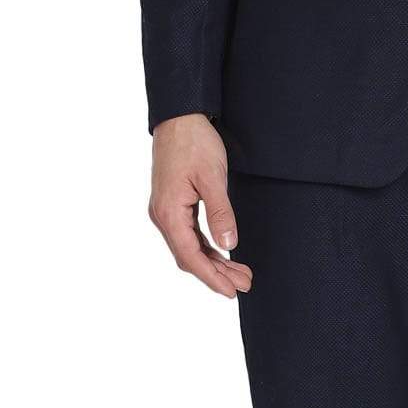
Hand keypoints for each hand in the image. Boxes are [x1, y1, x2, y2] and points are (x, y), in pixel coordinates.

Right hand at [148, 113, 252, 297]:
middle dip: (217, 273)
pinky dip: (205, 246)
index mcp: (169, 213)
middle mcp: (163, 216)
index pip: (191, 256)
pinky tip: (221, 251)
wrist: (179, 116)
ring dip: (213, 261)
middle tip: (244, 283)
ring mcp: (166, 210)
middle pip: (189, 256)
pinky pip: (188, 233)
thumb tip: (228, 245)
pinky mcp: (172, 202)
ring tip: (239, 272)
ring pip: (189, 246)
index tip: (231, 291)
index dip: (212, 278)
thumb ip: (220, 212)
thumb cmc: (195, 142)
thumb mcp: (212, 176)